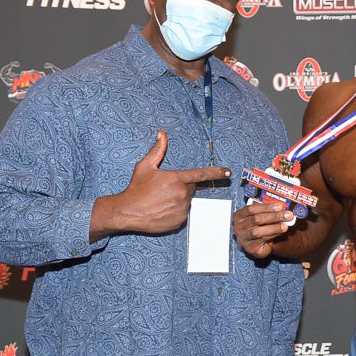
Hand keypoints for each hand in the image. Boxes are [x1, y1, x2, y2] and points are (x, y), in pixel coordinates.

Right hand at [109, 131, 230, 234]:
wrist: (128, 211)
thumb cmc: (136, 188)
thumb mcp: (145, 166)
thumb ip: (157, 150)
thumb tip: (162, 134)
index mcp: (177, 179)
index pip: (201, 174)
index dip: (216, 172)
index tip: (228, 172)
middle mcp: (182, 194)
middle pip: (190, 189)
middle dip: (180, 187)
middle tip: (163, 189)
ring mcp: (182, 209)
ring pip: (186, 201)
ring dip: (178, 200)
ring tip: (160, 200)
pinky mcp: (180, 221)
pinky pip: (182, 213)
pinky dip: (175, 211)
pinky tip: (161, 209)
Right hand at [233, 202, 293, 258]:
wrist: (260, 245)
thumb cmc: (261, 227)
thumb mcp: (263, 217)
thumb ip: (270, 212)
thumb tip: (284, 208)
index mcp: (239, 216)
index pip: (251, 208)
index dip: (266, 207)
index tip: (280, 206)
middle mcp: (238, 227)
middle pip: (256, 219)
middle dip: (274, 216)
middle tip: (288, 215)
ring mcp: (243, 238)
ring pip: (258, 231)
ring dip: (274, 227)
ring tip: (285, 225)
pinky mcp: (249, 248)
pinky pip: (262, 240)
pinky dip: (273, 235)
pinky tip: (281, 231)